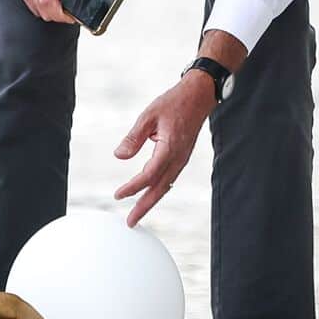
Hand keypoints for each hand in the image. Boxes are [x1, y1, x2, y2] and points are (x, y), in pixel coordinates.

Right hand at [0, 0, 105, 23]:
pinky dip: (40, 4)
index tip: (72, 14)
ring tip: (60, 4)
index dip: (62, 14)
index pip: (50, 3)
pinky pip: (29, 2)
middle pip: (43, 12)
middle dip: (59, 16)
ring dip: (49, 11)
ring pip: (35, 10)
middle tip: (70, 10)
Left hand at [113, 75, 215, 226]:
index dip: (133, 187)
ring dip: (151, 201)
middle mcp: (178, 158)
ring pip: (165, 187)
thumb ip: (134, 137)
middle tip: (130, 222)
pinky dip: (159, 190)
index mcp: (169, 148)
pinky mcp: (182, 158)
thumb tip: (119, 156)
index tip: (118, 195)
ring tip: (137, 214)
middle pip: (159, 189)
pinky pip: (170, 179)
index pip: (148, 175)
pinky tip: (151, 194)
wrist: (199, 96)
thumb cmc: (174, 102)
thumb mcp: (149, 115)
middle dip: (144, 207)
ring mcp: (182, 159)